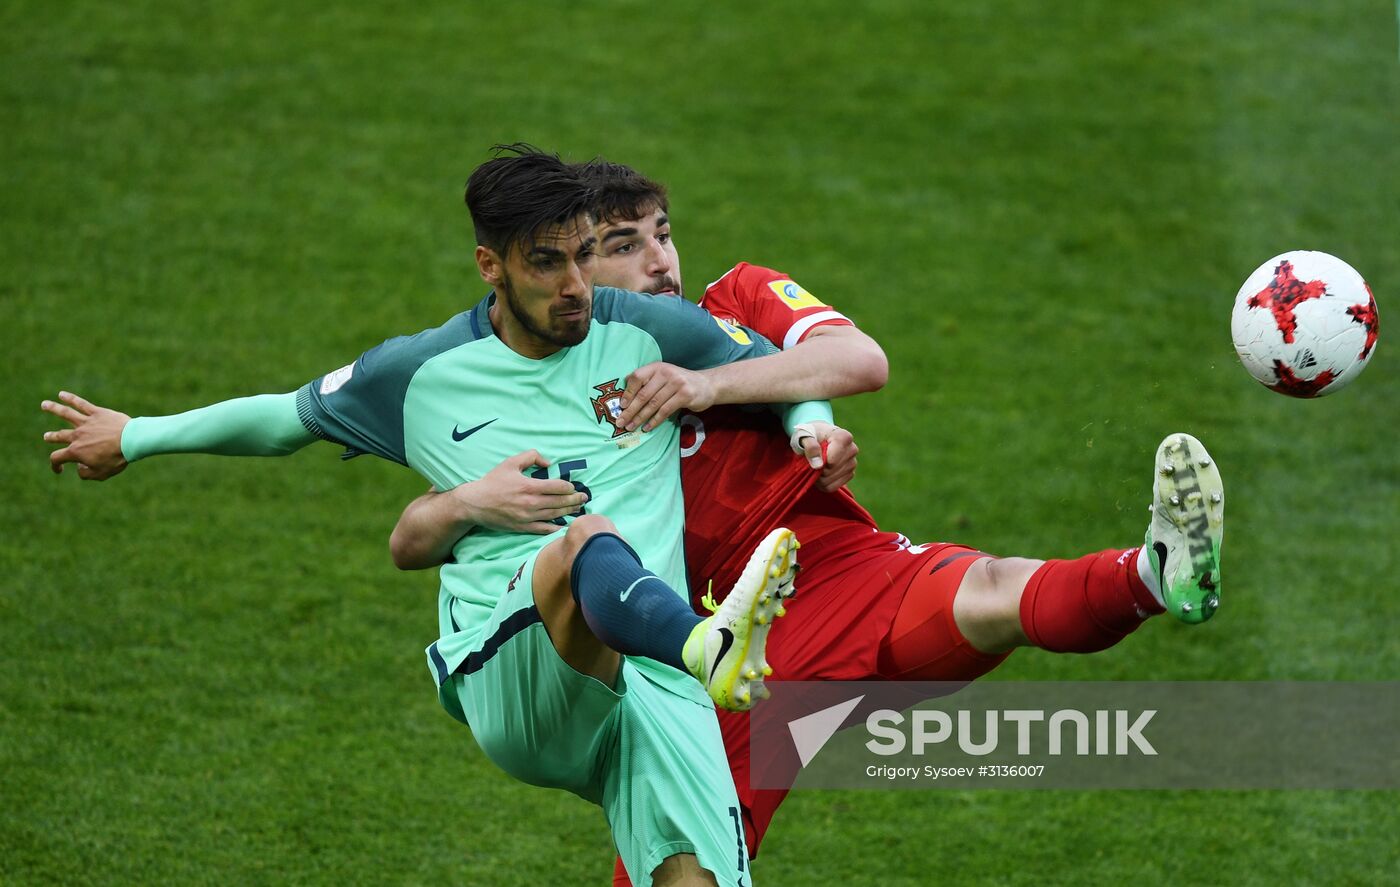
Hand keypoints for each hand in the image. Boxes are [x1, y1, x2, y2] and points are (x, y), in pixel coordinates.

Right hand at [42, 391, 130, 479]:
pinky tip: (62, 394)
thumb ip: (86, 474)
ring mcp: (86, 422)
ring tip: (44, 404)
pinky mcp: (97, 413)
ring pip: (65, 414)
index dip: (55, 465)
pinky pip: (81, 404)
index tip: (60, 469)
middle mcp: (77, 436)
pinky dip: (70, 398)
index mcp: (76, 451)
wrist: (131, 441)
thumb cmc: (117, 458)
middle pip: (59, 435)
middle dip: (51, 437)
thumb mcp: (101, 474)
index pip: (57, 457)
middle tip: (47, 437)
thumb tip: (79, 468)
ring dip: (53, 409)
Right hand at [453, 450, 589, 533]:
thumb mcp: (510, 463)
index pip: (557, 487)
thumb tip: (548, 463)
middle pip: (559, 502)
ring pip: (554, 515)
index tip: (574, 487)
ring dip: (568, 512)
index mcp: (529, 486)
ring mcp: (527, 517)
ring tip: (578, 509)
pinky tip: (563, 525)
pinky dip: (554, 527)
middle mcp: (531, 503)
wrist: (475, 503)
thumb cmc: (492, 482)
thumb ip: (531, 457)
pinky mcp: (522, 527)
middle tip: (584, 498)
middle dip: (574, 500)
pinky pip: (543, 529)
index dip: (569, 487)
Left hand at [617, 362, 715, 432]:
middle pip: (644, 394)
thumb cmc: (679, 383)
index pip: (637, 377)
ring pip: (653, 404)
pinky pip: (665, 411)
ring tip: (631, 427)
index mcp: (657, 367)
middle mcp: (666, 373)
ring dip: (640, 418)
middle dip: (630, 410)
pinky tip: (648, 427)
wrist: (707, 385)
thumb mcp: (663, 376)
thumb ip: (647, 382)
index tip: (621, 406)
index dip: (627, 392)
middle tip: (621, 422)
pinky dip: (655, 421)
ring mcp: (677, 383)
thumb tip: (625, 393)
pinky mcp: (685, 395)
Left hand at [795, 421, 858, 491]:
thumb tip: (818, 465)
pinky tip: (820, 473)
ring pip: (831, 480)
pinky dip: (822, 484)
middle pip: (831, 470)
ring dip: (819, 477)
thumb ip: (810, 446)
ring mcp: (853, 463)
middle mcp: (852, 449)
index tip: (813, 454)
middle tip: (811, 460)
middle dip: (818, 469)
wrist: (818, 437)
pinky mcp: (850, 474)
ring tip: (815, 466)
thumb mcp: (805, 436)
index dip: (819, 461)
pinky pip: (832, 487)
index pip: (832, 460)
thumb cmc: (811, 435)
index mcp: (844, 437)